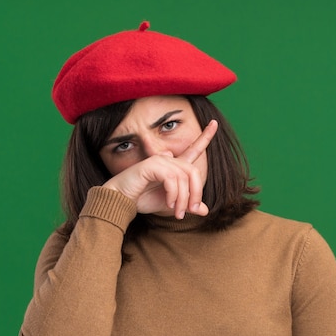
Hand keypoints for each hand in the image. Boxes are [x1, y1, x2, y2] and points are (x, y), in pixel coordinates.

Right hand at [103, 120, 217, 218]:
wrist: (121, 200)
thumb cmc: (142, 199)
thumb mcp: (170, 204)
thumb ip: (186, 204)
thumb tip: (205, 210)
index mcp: (174, 166)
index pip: (193, 149)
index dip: (205, 137)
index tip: (215, 123)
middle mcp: (168, 159)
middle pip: (194, 172)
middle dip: (196, 193)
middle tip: (191, 210)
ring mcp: (160, 160)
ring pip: (184, 178)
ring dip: (183, 198)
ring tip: (177, 213)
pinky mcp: (152, 165)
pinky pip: (172, 179)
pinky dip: (174, 194)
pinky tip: (169, 203)